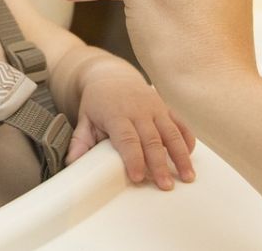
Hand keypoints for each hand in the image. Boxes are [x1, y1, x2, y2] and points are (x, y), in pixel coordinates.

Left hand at [67, 68, 195, 189]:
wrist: (111, 75)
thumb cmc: (97, 102)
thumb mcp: (84, 118)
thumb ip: (80, 141)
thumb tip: (72, 164)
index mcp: (116, 113)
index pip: (127, 138)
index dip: (133, 158)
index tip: (138, 177)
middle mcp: (139, 110)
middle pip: (152, 139)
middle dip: (160, 164)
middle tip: (165, 185)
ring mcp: (155, 107)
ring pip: (171, 133)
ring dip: (181, 156)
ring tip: (187, 177)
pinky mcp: (166, 107)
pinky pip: (180, 124)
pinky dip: (187, 140)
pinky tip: (189, 157)